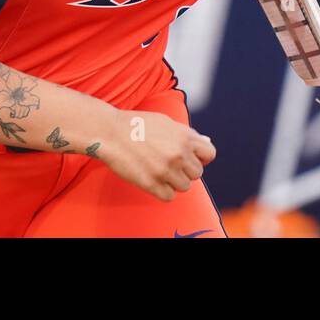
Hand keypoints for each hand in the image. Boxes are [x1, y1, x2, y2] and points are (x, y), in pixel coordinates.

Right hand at [99, 109, 215, 201]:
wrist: (110, 132)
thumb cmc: (137, 125)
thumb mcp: (166, 122)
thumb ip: (187, 134)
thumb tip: (206, 143)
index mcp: (184, 137)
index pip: (209, 154)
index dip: (201, 157)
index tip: (189, 157)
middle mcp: (178, 154)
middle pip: (197, 173)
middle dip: (185, 169)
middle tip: (169, 163)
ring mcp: (165, 170)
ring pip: (184, 186)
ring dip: (174, 181)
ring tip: (159, 170)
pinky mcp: (151, 184)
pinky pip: (169, 196)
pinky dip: (162, 191)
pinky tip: (153, 179)